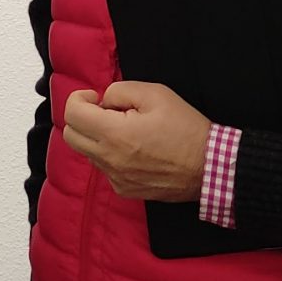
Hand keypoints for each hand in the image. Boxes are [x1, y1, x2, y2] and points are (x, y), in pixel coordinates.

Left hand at [62, 82, 211, 201]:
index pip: (72, 115)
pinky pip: (104, 168)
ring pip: (86, 152)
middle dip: (82, 118)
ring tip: (126, 130)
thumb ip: (120, 91)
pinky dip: (110, 155)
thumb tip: (104, 102)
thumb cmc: (186, 128)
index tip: (97, 97)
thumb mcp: (156, 94)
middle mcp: (108, 160)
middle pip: (70, 135)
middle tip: (107, 111)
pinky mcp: (124, 190)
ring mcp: (115, 178)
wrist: (211, 167)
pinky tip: (134, 149)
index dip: (80, 99)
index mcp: (114, 134)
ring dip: (96, 137)